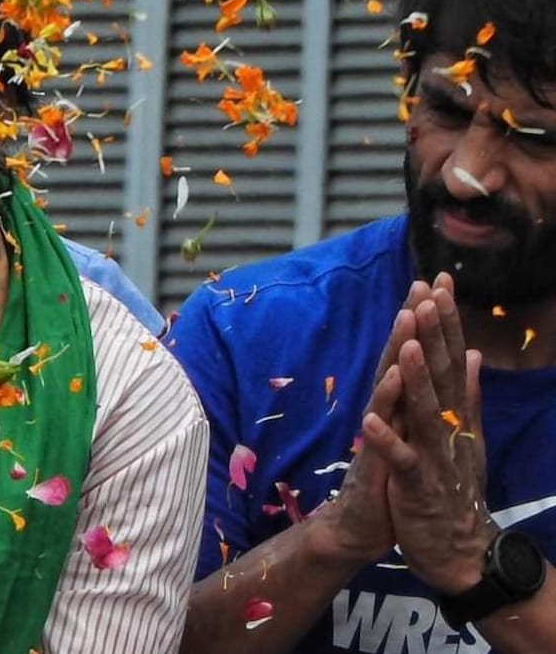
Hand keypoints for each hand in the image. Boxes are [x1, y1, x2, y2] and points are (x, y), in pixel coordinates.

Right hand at [312, 281, 430, 564]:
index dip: (427, 322)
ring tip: (405, 319)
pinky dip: (382, 410)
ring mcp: (377, 435)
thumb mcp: (414, 435)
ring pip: (387, 388)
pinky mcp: (372, 462)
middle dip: (409, 322)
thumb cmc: (388, 480)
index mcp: (401, 407)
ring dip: (395, 353)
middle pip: (398, 360)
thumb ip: (427, 395)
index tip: (440, 284)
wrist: (359, 527)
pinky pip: (379, 433)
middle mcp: (386, 413)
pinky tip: (389, 386)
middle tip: (419, 284)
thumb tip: (451, 357)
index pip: (415, 356)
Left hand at [362, 274, 494, 593]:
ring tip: (405, 342)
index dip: (444, 321)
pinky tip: (371, 419)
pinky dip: (387, 440)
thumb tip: (472, 353)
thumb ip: (468, 395)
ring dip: (414, 377)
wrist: (458, 551)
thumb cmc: (452, 489)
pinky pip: (401, 460)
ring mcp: (434, 456)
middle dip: (433, 334)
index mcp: (455, 415)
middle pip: (440, 375)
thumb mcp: (463, 438)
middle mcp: (448, 429)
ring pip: (424, 411)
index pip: (449, 358)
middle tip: (427, 292)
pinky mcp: (417, 486)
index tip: (438, 282)